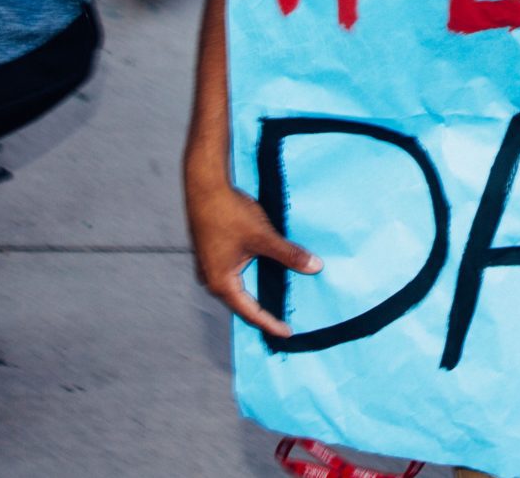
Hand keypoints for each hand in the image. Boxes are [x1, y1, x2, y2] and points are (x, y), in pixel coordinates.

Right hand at [186, 177, 319, 337]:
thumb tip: (315, 267)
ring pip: (236, 289)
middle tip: (282, 323)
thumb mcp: (263, 236)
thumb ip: (289, 254)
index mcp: (221, 283)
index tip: (288, 333)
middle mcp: (212, 280)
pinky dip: (247, 280)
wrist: (203, 187)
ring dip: (253, 296)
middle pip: (241, 304)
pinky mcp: (210, 253)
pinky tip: (259, 275)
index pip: (251, 312)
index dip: (271, 323)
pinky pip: (231, 275)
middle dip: (261, 314)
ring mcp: (208, 267)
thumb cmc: (229, 213)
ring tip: (272, 303)